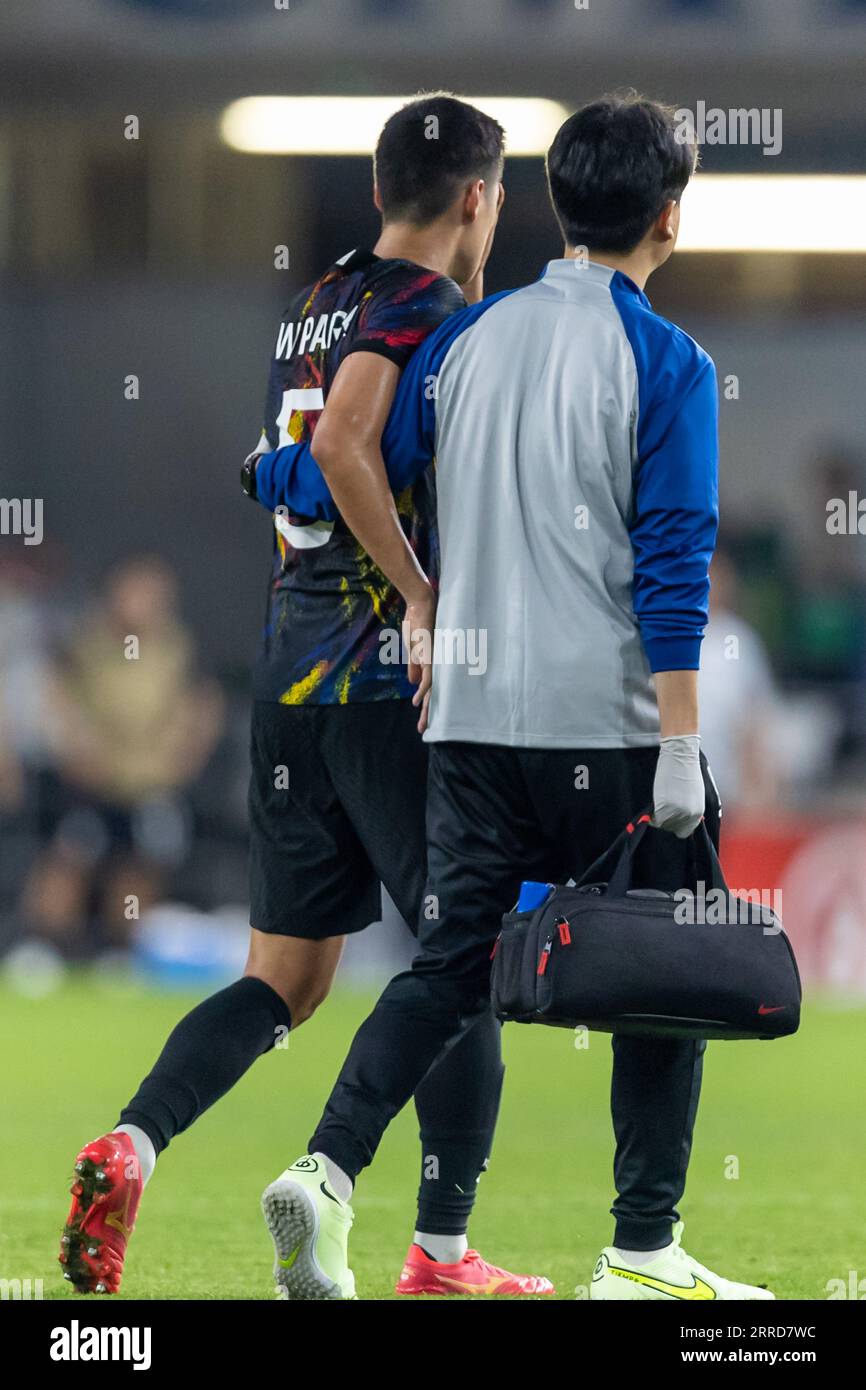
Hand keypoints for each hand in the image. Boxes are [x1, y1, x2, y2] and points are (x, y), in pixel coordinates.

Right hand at [402, 587, 435, 729]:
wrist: (421, 603)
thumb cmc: (418, 622)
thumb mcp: (413, 649)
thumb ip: (414, 666)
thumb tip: (413, 685)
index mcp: (432, 664)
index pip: (430, 689)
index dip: (427, 704)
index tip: (423, 720)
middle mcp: (438, 665)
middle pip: (434, 693)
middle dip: (429, 713)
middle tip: (424, 730)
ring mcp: (436, 660)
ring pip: (434, 689)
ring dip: (427, 707)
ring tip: (423, 724)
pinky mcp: (432, 654)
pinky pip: (429, 676)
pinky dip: (424, 690)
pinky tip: (418, 701)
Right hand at [652, 734, 704, 837]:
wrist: (680, 756)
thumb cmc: (687, 771)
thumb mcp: (693, 795)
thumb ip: (689, 808)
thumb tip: (680, 818)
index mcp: (698, 813)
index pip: (685, 831)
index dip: (677, 825)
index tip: (671, 818)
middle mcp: (689, 815)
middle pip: (672, 829)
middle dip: (667, 820)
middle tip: (663, 808)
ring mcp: (676, 811)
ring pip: (663, 824)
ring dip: (659, 816)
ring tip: (660, 803)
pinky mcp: (664, 806)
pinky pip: (654, 818)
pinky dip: (652, 814)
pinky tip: (655, 803)